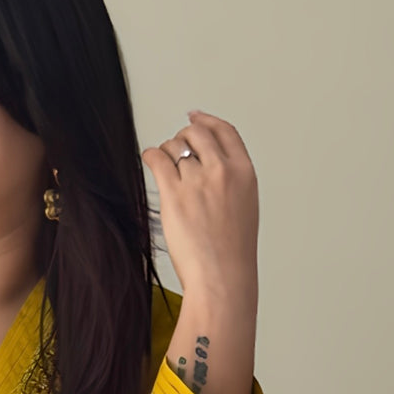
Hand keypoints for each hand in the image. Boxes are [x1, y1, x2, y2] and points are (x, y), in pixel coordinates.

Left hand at [141, 110, 258, 298]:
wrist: (222, 276)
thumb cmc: (231, 253)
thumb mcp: (244, 208)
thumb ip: (231, 183)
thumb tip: (209, 169)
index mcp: (244, 172)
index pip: (225, 132)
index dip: (206, 120)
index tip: (195, 116)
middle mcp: (222, 171)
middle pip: (197, 133)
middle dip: (183, 136)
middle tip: (175, 146)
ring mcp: (198, 181)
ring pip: (175, 146)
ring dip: (166, 151)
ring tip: (163, 165)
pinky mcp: (174, 193)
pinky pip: (157, 159)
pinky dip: (151, 155)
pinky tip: (149, 159)